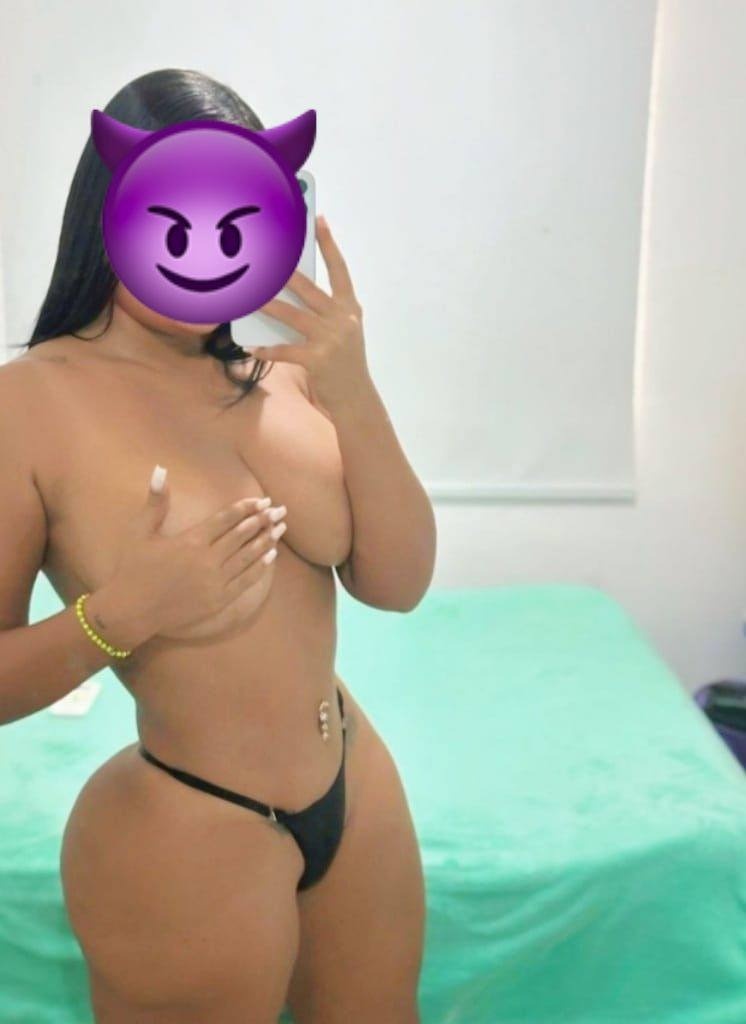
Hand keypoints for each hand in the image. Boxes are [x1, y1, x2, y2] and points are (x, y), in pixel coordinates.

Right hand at [90, 469, 284, 646]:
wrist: (131, 611)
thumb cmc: (132, 568)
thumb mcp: (139, 531)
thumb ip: (156, 502)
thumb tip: (160, 470)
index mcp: (191, 541)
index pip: (226, 519)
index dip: (246, 508)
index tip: (263, 500)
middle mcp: (207, 560)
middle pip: (242, 536)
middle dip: (263, 521)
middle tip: (280, 510)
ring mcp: (215, 582)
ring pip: (248, 557)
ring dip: (266, 541)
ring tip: (281, 528)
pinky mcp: (218, 600)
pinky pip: (246, 581)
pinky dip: (260, 567)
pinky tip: (271, 556)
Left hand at [248, 215, 372, 413]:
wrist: (356, 397)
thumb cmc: (345, 361)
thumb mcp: (344, 331)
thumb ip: (326, 311)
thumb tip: (292, 294)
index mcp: (350, 308)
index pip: (340, 270)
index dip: (329, 245)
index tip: (319, 220)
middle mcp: (343, 319)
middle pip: (309, 289)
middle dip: (286, 273)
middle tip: (266, 256)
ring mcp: (331, 339)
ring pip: (292, 315)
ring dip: (268, 305)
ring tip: (249, 297)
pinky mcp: (318, 359)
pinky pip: (285, 350)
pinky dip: (267, 350)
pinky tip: (252, 347)